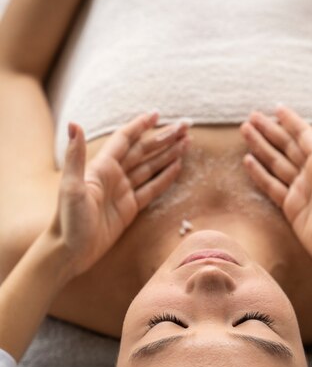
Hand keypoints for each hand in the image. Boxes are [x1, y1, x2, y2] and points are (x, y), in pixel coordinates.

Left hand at [50, 111, 189, 276]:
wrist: (70, 252)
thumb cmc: (68, 221)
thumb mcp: (71, 187)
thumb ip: (75, 156)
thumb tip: (73, 123)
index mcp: (102, 167)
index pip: (125, 140)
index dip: (140, 126)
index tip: (157, 114)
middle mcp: (113, 176)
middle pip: (143, 151)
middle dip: (164, 138)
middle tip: (185, 127)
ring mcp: (123, 192)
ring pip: (150, 167)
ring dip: (168, 154)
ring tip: (187, 143)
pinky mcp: (129, 209)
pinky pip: (151, 189)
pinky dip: (165, 178)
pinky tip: (178, 167)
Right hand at [241, 106, 311, 276]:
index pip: (303, 137)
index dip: (290, 122)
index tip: (276, 108)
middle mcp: (310, 174)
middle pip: (285, 147)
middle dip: (268, 131)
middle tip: (250, 117)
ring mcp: (299, 190)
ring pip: (275, 163)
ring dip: (260, 148)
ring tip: (244, 132)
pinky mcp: (290, 206)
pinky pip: (271, 185)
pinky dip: (259, 173)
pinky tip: (248, 162)